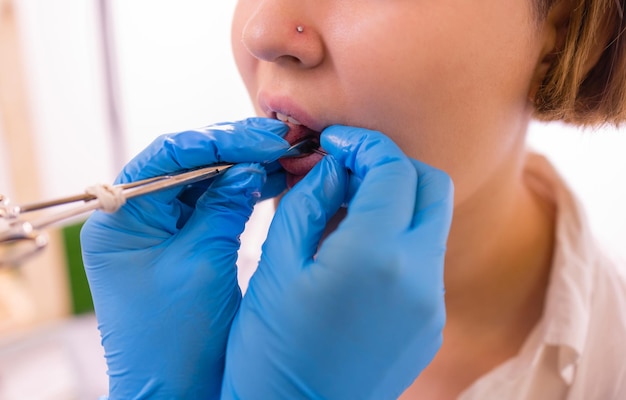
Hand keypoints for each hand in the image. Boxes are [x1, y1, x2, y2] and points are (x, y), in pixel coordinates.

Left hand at [80, 118, 288, 398]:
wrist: (175, 392)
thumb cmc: (177, 340)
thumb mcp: (203, 263)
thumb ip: (225, 207)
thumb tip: (249, 166)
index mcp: (120, 220)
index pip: (168, 157)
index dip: (220, 141)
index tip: (264, 139)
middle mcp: (133, 218)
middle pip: (186, 164)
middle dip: (235, 150)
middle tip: (280, 140)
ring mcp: (157, 230)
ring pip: (203, 182)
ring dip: (243, 168)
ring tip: (284, 157)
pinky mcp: (180, 244)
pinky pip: (212, 205)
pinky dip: (243, 193)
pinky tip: (273, 181)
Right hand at [222, 126, 453, 399]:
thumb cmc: (269, 349)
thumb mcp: (275, 266)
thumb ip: (308, 203)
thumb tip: (331, 167)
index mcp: (373, 255)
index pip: (391, 168)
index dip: (363, 144)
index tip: (335, 141)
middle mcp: (417, 276)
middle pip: (430, 185)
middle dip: (391, 165)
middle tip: (346, 168)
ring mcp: (430, 303)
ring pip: (430, 223)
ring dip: (396, 201)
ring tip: (345, 209)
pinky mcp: (431, 325)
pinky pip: (425, 261)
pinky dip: (399, 239)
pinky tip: (358, 251)